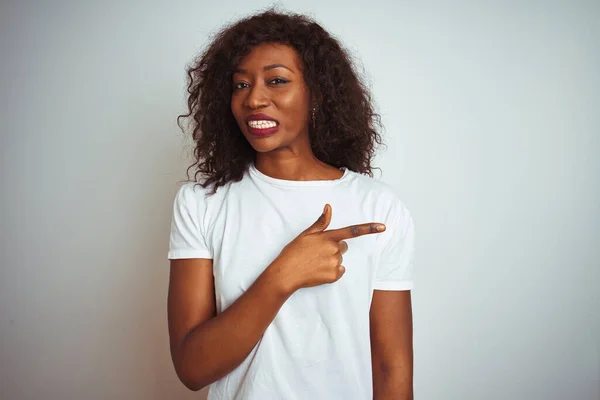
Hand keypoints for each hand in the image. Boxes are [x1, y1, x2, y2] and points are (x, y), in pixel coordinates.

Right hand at [271, 204, 385, 293]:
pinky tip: (318, 270)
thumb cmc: (293, 252)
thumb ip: (321, 222)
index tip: (383, 227)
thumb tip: (329, 207)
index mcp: (328, 237)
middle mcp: (334, 249)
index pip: (353, 231)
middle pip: (343, 246)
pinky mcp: (334, 276)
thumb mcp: (305, 234)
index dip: (370, 228)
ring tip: (315, 262)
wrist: (286, 274)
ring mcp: (334, 263)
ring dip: (331, 260)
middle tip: (317, 252)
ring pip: (340, 259)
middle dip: (334, 247)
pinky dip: (331, 271)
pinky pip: (339, 271)